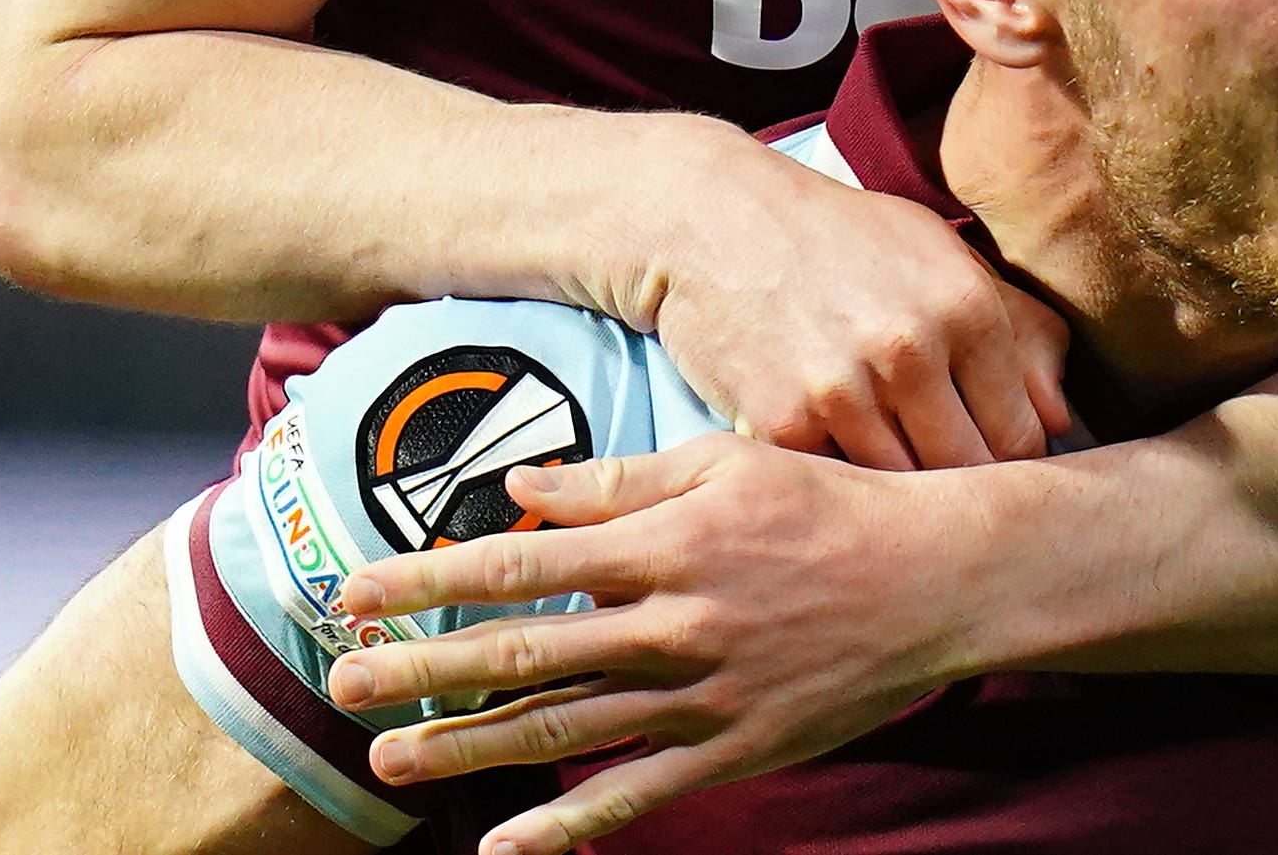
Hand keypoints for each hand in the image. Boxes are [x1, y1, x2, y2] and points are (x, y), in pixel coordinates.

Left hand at [326, 434, 990, 852]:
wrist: (935, 580)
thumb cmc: (826, 506)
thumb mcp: (724, 462)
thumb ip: (619, 478)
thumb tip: (524, 489)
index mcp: (662, 542)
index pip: (521, 564)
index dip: (430, 578)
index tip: (357, 590)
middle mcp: (669, 622)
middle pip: (524, 652)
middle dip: (423, 670)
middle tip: (341, 682)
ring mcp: (698, 695)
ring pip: (563, 728)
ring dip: (470, 747)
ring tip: (390, 759)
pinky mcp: (729, 749)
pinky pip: (634, 795)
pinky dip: (565, 829)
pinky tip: (502, 850)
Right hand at [602, 118, 1069, 469]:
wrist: (710, 219)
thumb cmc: (838, 239)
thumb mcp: (938, 253)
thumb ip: (1018, 330)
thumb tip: (1064, 419)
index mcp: (967, 306)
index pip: (1025, 437)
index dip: (1012, 463)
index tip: (989, 468)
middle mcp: (912, 348)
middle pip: (969, 476)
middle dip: (958, 488)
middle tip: (943, 495)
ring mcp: (844, 390)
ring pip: (901, 493)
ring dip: (895, 496)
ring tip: (886, 487)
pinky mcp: (780, 425)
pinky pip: (832, 488)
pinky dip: (833, 487)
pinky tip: (828, 465)